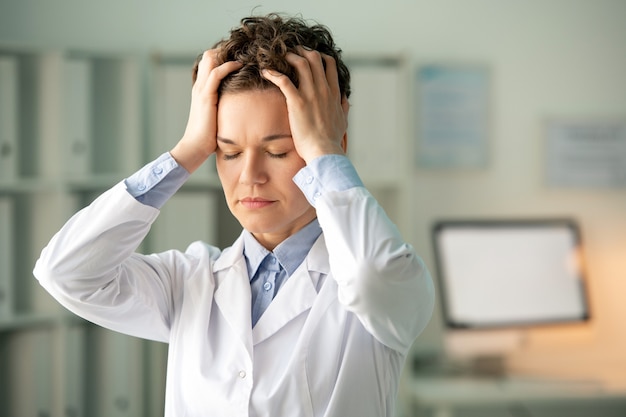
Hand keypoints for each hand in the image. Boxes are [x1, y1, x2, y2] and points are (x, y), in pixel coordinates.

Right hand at [171, 50, 241, 172]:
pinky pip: (216, 74)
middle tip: (245, 53)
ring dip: (228, 54)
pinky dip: (228, 66)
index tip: (242, 55)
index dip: (224, 55)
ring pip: (211, 59)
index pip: (210, 61)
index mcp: (202, 88)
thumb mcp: (218, 115)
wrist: (195, 146)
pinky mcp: (205, 96)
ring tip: (244, 54)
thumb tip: (241, 106)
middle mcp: (200, 85)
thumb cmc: (209, 135)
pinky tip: (240, 65)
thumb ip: (225, 106)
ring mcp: (201, 89)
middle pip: (209, 55)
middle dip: (227, 50)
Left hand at [261, 47, 348, 163]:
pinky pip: (283, 80)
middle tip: (291, 51)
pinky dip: (273, 73)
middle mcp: (323, 89)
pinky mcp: (297, 102)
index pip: (329, 64)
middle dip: (302, 51)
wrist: (324, 151)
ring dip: (289, 57)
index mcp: (333, 92)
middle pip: (314, 58)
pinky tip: (265, 72)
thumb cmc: (331, 139)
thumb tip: (344, 98)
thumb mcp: (343, 120)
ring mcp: (310, 94)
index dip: (318, 55)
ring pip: (301, 63)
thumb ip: (343, 106)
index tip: (308, 56)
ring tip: (279, 57)